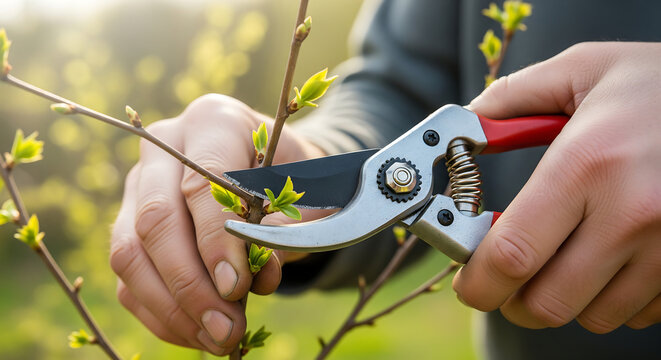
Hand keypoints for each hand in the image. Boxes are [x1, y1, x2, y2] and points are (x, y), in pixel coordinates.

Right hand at [110, 94, 324, 354]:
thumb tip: (261, 277)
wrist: (272, 165)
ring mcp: (138, 184)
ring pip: (129, 252)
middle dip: (191, 284)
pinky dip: (159, 312)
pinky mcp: (127, 222)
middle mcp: (164, 146)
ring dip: (171, 307)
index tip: (238, 288)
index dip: (216, 240)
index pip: (202, 181)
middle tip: (227, 329)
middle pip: (156, 219)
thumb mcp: (306, 190)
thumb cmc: (292, 173)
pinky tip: (196, 333)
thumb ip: (288, 228)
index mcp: (214, 121)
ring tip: (217, 339)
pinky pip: (127, 275)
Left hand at [454, 42, 660, 332]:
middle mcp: (631, 214)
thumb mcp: (581, 69)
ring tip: (559, 257)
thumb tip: (463, 128)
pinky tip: (606, 259)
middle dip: (511, 299)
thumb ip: (509, 98)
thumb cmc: (658, 84)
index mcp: (588, 163)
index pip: (513, 254)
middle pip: (546, 303)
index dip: (477, 282)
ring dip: (561, 297)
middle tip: (504, 275)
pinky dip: (609, 298)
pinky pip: (637, 314)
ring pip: (591, 316)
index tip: (467, 280)